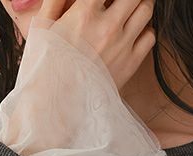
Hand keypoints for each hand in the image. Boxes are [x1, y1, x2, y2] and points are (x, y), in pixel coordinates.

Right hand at [39, 0, 155, 90]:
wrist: (56, 108)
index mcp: (84, 13)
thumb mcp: (42, 28)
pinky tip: (133, 31)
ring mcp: (122, 45)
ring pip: (146, 8)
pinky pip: (150, 36)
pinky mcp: (131, 64)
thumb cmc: (45, 67)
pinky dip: (145, 29)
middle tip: (120, 0)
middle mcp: (108, 26)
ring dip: (141, 2)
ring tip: (130, 6)